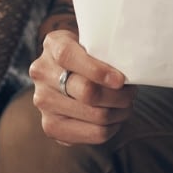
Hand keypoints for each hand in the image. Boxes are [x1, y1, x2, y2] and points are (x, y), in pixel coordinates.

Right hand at [28, 29, 136, 145]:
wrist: (66, 70)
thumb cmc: (88, 53)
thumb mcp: (93, 38)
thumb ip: (105, 46)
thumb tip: (129, 68)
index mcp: (53, 45)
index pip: (69, 57)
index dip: (98, 71)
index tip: (120, 80)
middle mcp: (42, 74)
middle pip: (87, 92)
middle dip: (118, 96)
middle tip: (130, 93)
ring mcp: (43, 102)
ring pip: (95, 115)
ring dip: (119, 112)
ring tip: (125, 105)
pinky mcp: (52, 126)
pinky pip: (93, 134)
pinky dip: (112, 128)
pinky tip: (114, 118)